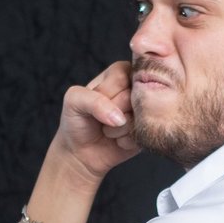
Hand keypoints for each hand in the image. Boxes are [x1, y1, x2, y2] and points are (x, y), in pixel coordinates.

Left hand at [49, 61, 139, 185]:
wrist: (81, 151)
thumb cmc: (78, 120)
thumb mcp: (74, 101)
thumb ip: (93, 100)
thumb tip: (119, 118)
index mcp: (121, 71)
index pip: (122, 77)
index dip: (107, 94)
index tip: (98, 100)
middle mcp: (137, 88)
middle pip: (133, 97)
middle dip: (111, 113)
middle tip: (102, 117)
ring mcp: (145, 110)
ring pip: (138, 117)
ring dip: (117, 130)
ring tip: (108, 128)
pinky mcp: (149, 130)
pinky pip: (141, 134)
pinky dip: (124, 141)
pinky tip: (117, 139)